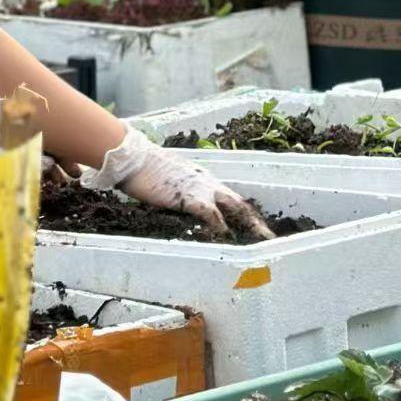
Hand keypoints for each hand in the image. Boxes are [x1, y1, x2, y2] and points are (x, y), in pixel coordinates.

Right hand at [79, 126, 274, 239]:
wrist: (132, 158)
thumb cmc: (144, 169)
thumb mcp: (169, 180)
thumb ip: (180, 192)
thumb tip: (180, 206)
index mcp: (202, 179)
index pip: (230, 197)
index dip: (244, 212)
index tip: (254, 226)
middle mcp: (207, 182)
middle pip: (240, 202)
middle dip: (255, 221)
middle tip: (268, 238)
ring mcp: (201, 188)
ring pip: (234, 207)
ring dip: (248, 225)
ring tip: (259, 242)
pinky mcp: (190, 196)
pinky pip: (212, 214)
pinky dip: (221, 228)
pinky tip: (227, 240)